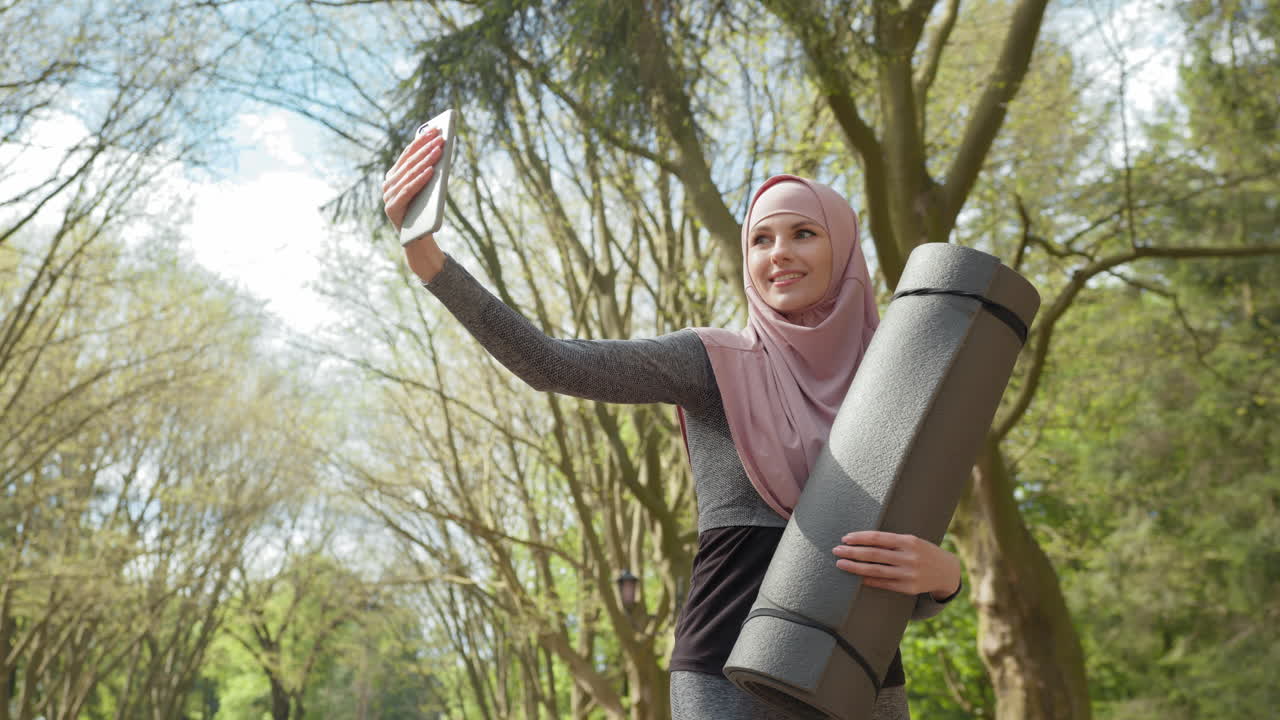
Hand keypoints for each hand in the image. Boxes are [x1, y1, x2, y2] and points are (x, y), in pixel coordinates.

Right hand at [383, 128, 446, 281]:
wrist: (416, 238)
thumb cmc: (423, 209)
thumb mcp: (426, 187)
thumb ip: (426, 170)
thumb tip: (439, 147)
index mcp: (394, 175)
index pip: (408, 153)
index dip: (421, 140)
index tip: (435, 129)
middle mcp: (388, 184)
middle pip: (409, 162)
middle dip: (426, 148)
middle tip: (441, 137)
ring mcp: (388, 196)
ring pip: (409, 174)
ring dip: (426, 161)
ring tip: (439, 151)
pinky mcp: (392, 208)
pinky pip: (408, 190)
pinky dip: (420, 180)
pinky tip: (431, 171)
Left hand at [832, 531, 960, 600]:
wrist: (947, 571)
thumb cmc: (924, 552)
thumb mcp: (912, 541)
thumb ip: (891, 541)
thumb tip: (861, 541)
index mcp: (909, 541)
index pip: (878, 538)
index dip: (860, 538)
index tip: (845, 538)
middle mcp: (909, 558)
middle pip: (874, 554)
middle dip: (852, 552)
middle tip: (836, 550)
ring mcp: (909, 574)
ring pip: (876, 571)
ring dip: (855, 567)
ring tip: (841, 564)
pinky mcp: (908, 588)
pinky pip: (884, 584)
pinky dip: (868, 580)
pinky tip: (856, 577)